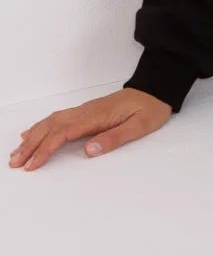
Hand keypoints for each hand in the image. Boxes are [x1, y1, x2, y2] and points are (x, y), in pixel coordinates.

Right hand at [9, 86, 173, 170]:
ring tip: (16, 153)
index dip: (45, 150)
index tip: (32, 165)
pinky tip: (31, 134)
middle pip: (50, 128)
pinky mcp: (85, 112)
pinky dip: (41, 127)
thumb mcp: (139, 126)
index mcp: (96, 116)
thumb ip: (114, 138)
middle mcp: (85, 111)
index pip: (62, 133)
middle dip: (30, 146)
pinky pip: (57, 119)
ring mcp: (83, 110)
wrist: (155, 90)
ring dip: (32, 138)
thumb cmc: (149, 109)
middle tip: (15, 163)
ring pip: (50, 122)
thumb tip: (89, 151)